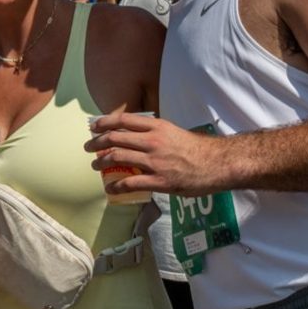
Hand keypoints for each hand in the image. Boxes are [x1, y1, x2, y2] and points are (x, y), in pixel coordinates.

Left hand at [86, 108, 229, 196]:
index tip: (93, 126)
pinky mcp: (159, 180)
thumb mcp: (175, 132)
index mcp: (157, 126)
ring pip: (118, 158)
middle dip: (97, 143)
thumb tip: (139, 136)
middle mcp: (152, 141)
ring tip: (95, 166)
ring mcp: (154, 161)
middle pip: (115, 138)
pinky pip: (130, 183)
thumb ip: (156, 133)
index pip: (123, 120)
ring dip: (102, 163)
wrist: (218, 163)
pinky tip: (110, 188)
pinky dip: (116, 185)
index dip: (104, 122)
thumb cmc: (199, 149)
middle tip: (89, 148)